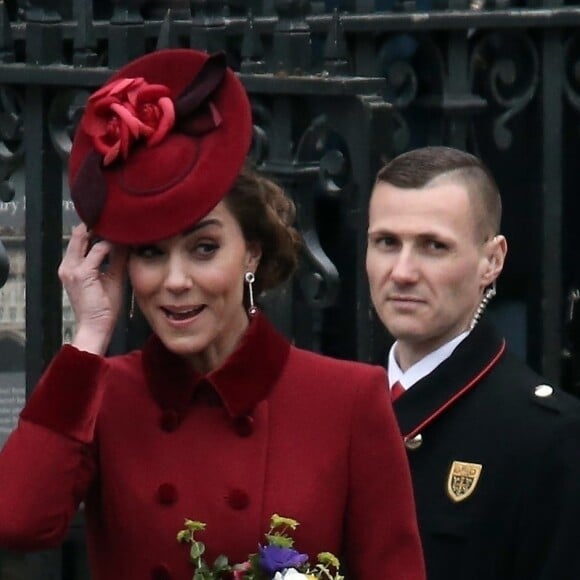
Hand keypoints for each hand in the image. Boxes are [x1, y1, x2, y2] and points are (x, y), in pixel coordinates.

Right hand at [58, 224, 127, 354]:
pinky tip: (122, 243)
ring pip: (86, 238)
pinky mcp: (82, 274)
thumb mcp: (111, 278)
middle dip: (98, 225)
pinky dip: (109, 245)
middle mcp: (68, 265)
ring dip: (104, 232)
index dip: (95, 229)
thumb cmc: (103, 307)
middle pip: (79, 234)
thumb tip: (125, 244)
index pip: (80, 239)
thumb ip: (115, 260)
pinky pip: (97, 251)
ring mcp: (72, 269)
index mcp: (72, 267)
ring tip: (121, 227)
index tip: (113, 223)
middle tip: (118, 219)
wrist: (96, 326)